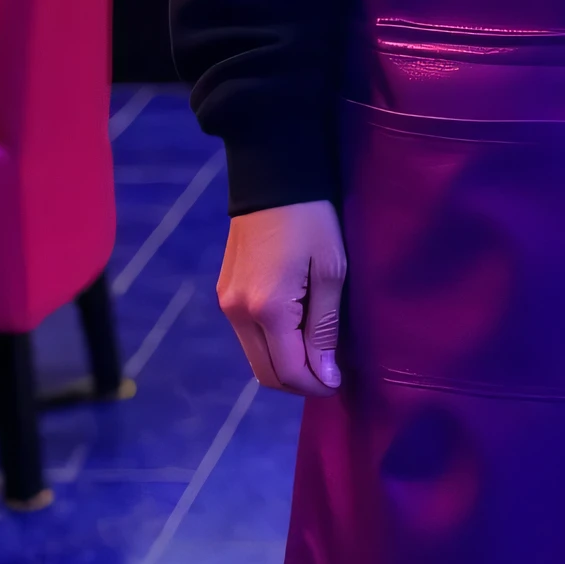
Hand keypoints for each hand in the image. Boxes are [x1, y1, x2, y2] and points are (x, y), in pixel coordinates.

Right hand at [218, 199, 346, 396]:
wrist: (272, 177)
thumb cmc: (313, 220)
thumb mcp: (332, 271)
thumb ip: (325, 327)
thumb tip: (325, 375)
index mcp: (268, 309)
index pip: (288, 372)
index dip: (316, 386)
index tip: (339, 383)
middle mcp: (238, 313)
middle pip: (265, 374)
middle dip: (299, 383)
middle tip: (329, 375)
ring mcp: (226, 303)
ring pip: (254, 358)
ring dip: (284, 365)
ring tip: (316, 353)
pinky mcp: (224, 292)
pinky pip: (247, 336)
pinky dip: (271, 345)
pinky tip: (295, 332)